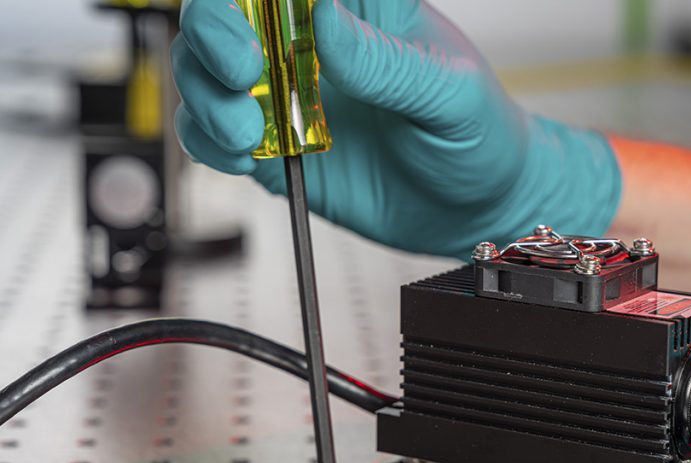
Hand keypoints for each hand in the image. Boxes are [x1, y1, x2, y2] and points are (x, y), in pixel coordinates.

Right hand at [171, 0, 619, 256]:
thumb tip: (325, 21)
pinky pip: (216, 135)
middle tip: (244, 69)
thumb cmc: (481, 137)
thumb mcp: (451, 96)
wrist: (479, 213)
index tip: (262, 17)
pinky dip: (209, 142)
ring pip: (207, 70)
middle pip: (228, 12)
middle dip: (215, 32)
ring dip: (207, 93)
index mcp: (358, 9)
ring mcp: (290, 97)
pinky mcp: (277, 149)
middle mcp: (313, 47)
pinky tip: (241, 154)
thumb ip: (387, 62)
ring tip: (245, 128)